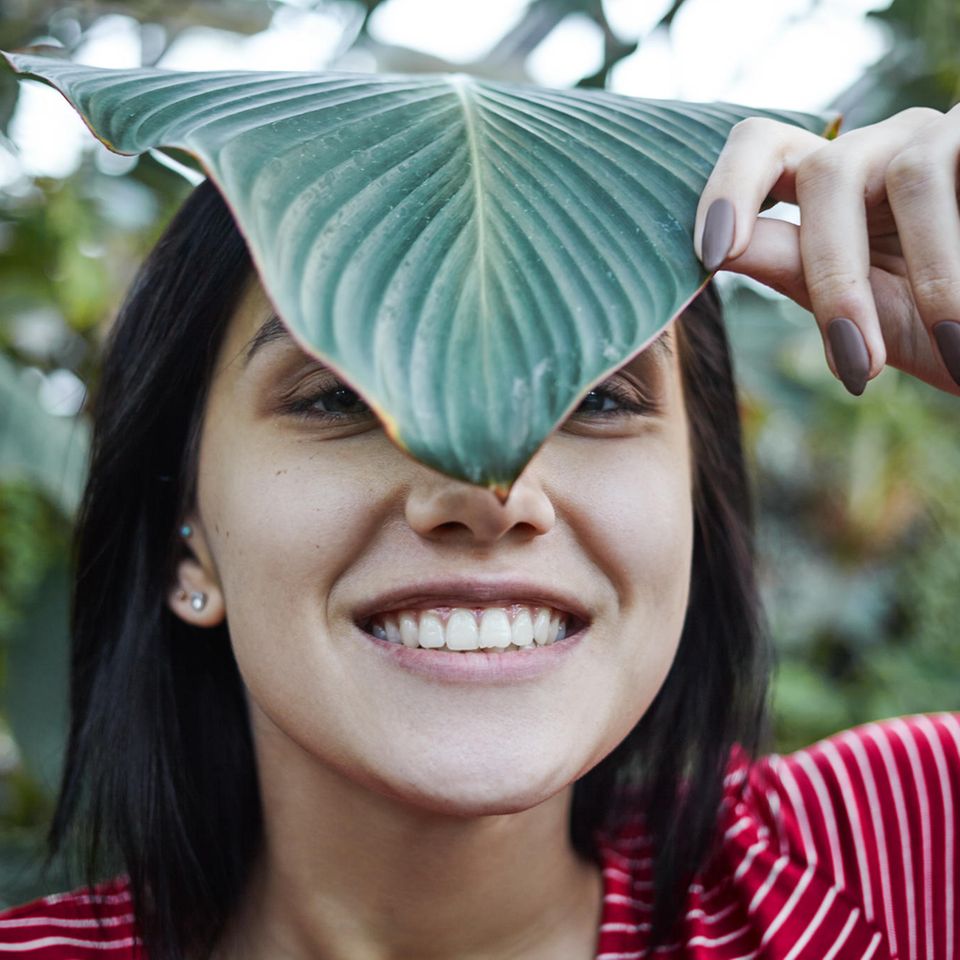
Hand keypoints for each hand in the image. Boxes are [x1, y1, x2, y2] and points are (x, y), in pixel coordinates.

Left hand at [693, 105, 959, 396]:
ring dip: (928, 276)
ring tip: (953, 346)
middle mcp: (876, 151)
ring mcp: (936, 134)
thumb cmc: (945, 328)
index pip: (760, 149)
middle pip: (824, 172)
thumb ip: (794, 271)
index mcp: (827, 190)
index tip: (711, 254)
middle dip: (835, 276)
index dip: (727, 189)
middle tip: (858, 362)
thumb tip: (718, 251)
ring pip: (908, 175)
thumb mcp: (863, 309)